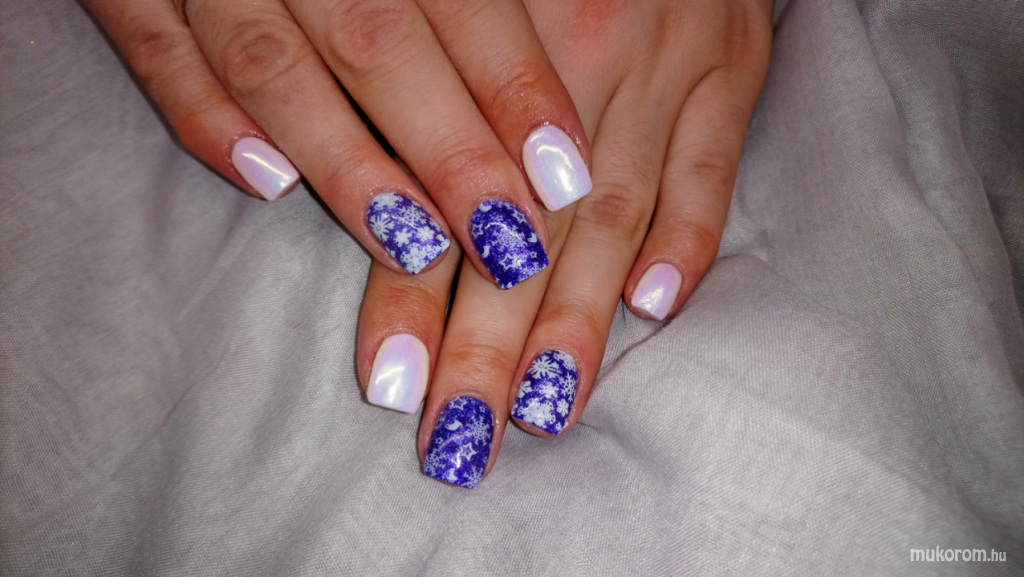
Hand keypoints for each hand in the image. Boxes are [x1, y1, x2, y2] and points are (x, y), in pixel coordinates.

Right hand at [84, 0, 592, 282]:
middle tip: (508, 245)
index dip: (516, 89)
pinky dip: (205, 118)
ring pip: (272, 64)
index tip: (565, 178)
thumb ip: (463, 6)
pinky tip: (264, 183)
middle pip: (379, 46)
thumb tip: (542, 116)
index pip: (465, 2)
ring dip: (346, 162)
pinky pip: (155, 50)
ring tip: (414, 244)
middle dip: (449, 152)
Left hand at [356, 0, 773, 486]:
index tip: (391, 386)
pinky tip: (658, 308)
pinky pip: (710, 163)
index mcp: (483, 52)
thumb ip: (431, 102)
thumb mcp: (463, 6)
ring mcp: (658, 70)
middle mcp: (567, 71)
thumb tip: (393, 215)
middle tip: (458, 439)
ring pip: (611, 213)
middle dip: (487, 343)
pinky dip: (689, 238)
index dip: (414, 295)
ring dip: (577, 319)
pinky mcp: (728, 67)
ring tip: (544, 409)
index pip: (443, 201)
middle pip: (523, 230)